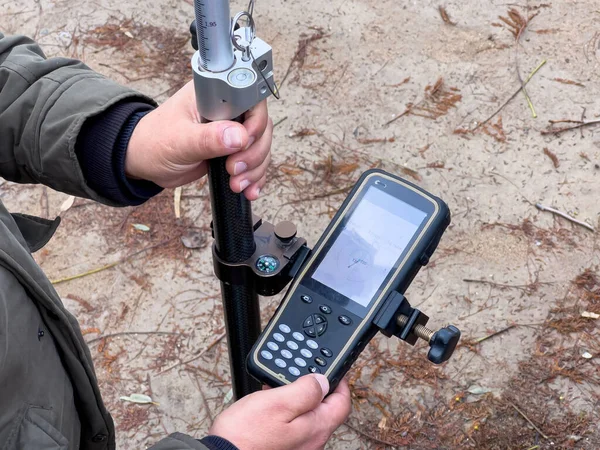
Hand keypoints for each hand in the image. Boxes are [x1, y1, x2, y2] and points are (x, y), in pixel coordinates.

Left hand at [125, 81, 271, 199]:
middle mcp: (227, 108)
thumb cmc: (154, 142)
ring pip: (261, 146)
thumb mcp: (179, 141)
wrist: (145, 161)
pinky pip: (255, 162)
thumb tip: (239, 137)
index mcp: (213, 93)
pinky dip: (255, 177)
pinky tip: (249, 191)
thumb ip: (208, 138)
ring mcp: (232, 130)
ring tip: (236, 184)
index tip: (244, 142)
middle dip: (254, 152)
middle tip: (233, 169)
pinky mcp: (233, 150)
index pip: (251, 98)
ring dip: (255, 168)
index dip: (255, 121)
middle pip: (262, 125)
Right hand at [209, 375, 350, 449]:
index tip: (332, 368)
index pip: (342, 403)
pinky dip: (286, 409)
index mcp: (315, 428)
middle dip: (316, 387)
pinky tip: (271, 402)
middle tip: (302, 372)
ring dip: (298, 397)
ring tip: (281, 384)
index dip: (339, 382)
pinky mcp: (283, 448)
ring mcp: (298, 446)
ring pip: (307, 415)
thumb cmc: (245, 435)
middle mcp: (311, 441)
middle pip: (325, 409)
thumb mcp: (277, 402)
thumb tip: (323, 380)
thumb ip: (305, 390)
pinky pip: (293, 424)